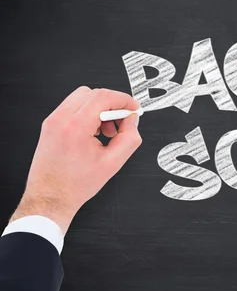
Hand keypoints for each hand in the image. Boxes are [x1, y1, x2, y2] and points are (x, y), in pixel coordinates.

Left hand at [10, 87, 141, 233]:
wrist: (50, 197)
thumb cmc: (74, 185)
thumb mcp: (113, 163)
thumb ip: (129, 138)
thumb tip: (132, 120)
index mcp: (75, 127)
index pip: (103, 97)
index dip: (124, 99)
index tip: (133, 107)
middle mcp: (60, 120)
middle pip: (93, 93)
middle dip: (113, 104)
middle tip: (122, 121)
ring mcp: (52, 121)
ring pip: (82, 97)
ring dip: (100, 108)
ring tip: (106, 130)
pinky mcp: (50, 124)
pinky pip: (73, 107)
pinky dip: (88, 113)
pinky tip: (94, 132)